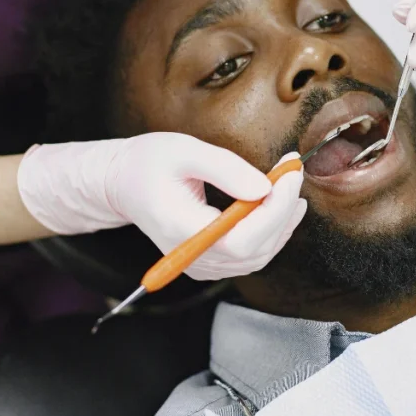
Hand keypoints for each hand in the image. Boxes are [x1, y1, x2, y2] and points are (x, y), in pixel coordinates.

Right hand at [17, 133, 305, 279]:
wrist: (122, 184)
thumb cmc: (147, 163)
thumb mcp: (185, 151)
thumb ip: (226, 169)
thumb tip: (266, 188)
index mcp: (181, 229)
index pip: (241, 239)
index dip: (275, 211)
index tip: (290, 174)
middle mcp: (191, 256)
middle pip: (254, 251)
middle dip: (284, 211)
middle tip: (294, 171)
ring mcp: (199, 265)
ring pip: (257, 257)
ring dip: (282, 222)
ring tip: (290, 185)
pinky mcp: (208, 263)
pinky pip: (249, 257)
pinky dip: (270, 232)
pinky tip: (278, 204)